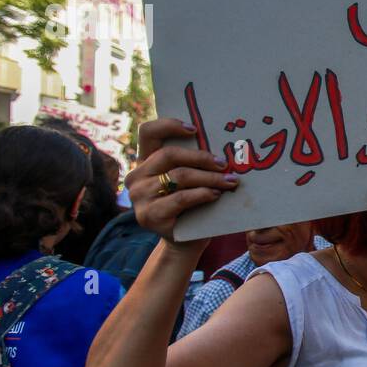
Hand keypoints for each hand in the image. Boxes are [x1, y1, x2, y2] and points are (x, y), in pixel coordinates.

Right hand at [126, 117, 237, 244]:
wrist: (186, 240)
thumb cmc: (192, 204)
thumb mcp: (189, 178)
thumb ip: (192, 161)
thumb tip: (221, 145)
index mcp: (144, 161)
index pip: (148, 132)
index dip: (169, 125)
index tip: (195, 129)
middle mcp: (136, 177)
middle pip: (168, 154)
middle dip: (201, 157)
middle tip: (224, 163)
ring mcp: (140, 197)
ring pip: (179, 176)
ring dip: (209, 177)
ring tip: (229, 181)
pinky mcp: (149, 216)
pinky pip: (181, 198)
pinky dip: (203, 194)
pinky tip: (216, 195)